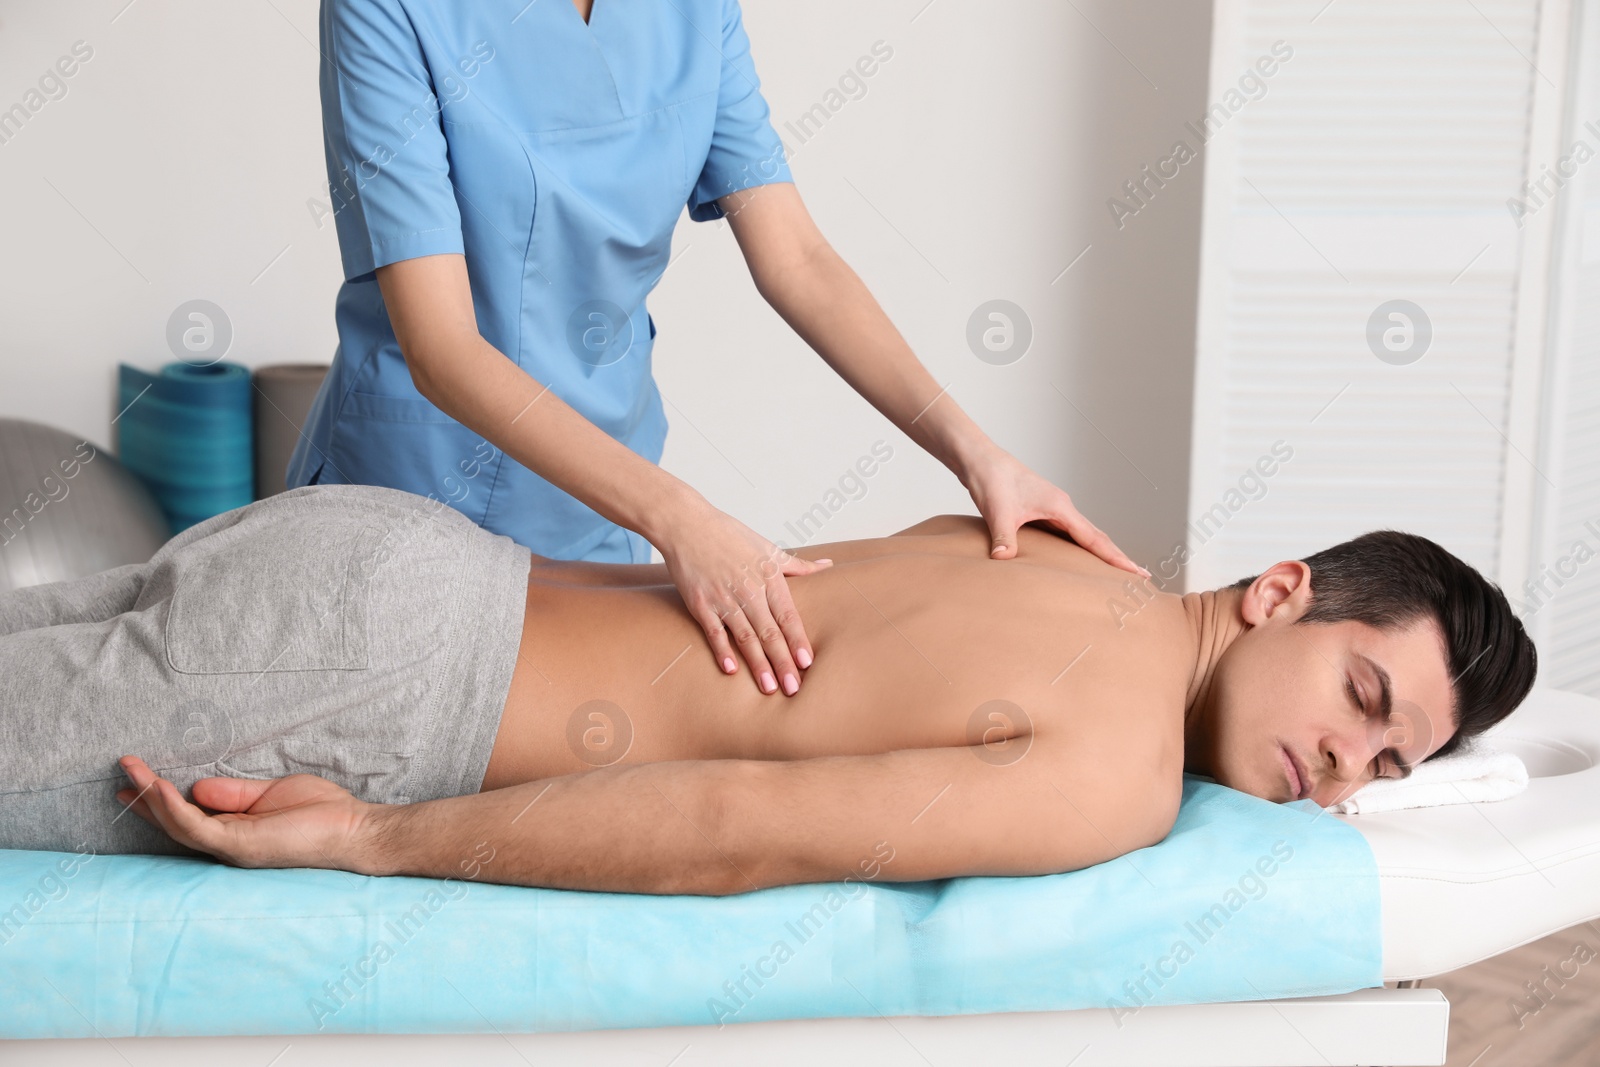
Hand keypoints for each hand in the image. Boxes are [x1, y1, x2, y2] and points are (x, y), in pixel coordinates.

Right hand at [115, 755, 374, 873]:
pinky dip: (176, 809)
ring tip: (130, 773)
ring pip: (179, 824)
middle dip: (144, 799)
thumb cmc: (322, 814)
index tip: (134, 783)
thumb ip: (234, 792)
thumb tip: (196, 786)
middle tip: (119, 775)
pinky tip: (160, 789)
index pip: (188, 815)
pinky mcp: (240, 846)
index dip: (158, 801)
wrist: (354, 830)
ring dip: (151, 799)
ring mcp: (231, 848)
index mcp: (235, 830)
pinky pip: (198, 827)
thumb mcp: (270, 794)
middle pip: (175, 821)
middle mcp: (228, 843)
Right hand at [655, 497, 832, 695]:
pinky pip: (714, 632)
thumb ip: (796, 565)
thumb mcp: (767, 548)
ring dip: (758, 664)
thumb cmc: (728, 535)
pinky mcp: (701, 604)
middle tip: (794, 688)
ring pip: (745, 637)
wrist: (687, 525)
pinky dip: (723, 651)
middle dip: (782, 662)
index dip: (798, 640)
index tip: (807, 662)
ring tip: (769, 688)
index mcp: (768, 577)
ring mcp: (723, 598)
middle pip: (770, 632)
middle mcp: (748, 590)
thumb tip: (827, 566)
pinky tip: (732, 670)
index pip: (788, 615)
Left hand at [961, 445, 1148, 575]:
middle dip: (1118, 558)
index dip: (1117, 559)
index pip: (1096, 539)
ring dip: (1101, 553)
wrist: (981, 460)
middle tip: (1140, 577)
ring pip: (1085, 535)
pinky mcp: (1042, 511)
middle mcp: (1062, 508)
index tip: (1139, 573)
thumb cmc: (992, 480)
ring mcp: (1054, 509)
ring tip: (1115, 573)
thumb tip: (1003, 559)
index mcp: (1061, 507)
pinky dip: (1080, 547)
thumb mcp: (998, 512)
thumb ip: (1004, 537)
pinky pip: (1069, 534)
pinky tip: (1078, 559)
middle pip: (1098, 537)